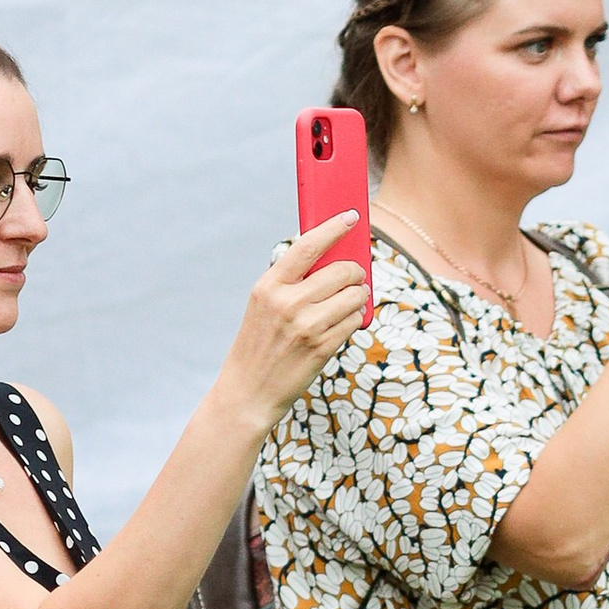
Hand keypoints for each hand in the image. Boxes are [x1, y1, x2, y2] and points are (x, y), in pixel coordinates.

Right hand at [225, 218, 370, 422]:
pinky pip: (355, 321)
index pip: (308, 246)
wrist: (249, 391)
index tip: (351, 216)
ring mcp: (307, 326)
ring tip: (350, 302)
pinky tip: (344, 322)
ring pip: (355, 296)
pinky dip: (355, 319)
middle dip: (355, 272)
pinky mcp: (322, 348)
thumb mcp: (264, 305)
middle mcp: (288, 303)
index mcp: (269, 286)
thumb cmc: (259, 344)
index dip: (334, 228)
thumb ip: (291, 281)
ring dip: (360, 296)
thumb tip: (333, 257)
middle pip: (342, 270)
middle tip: (355, 277)